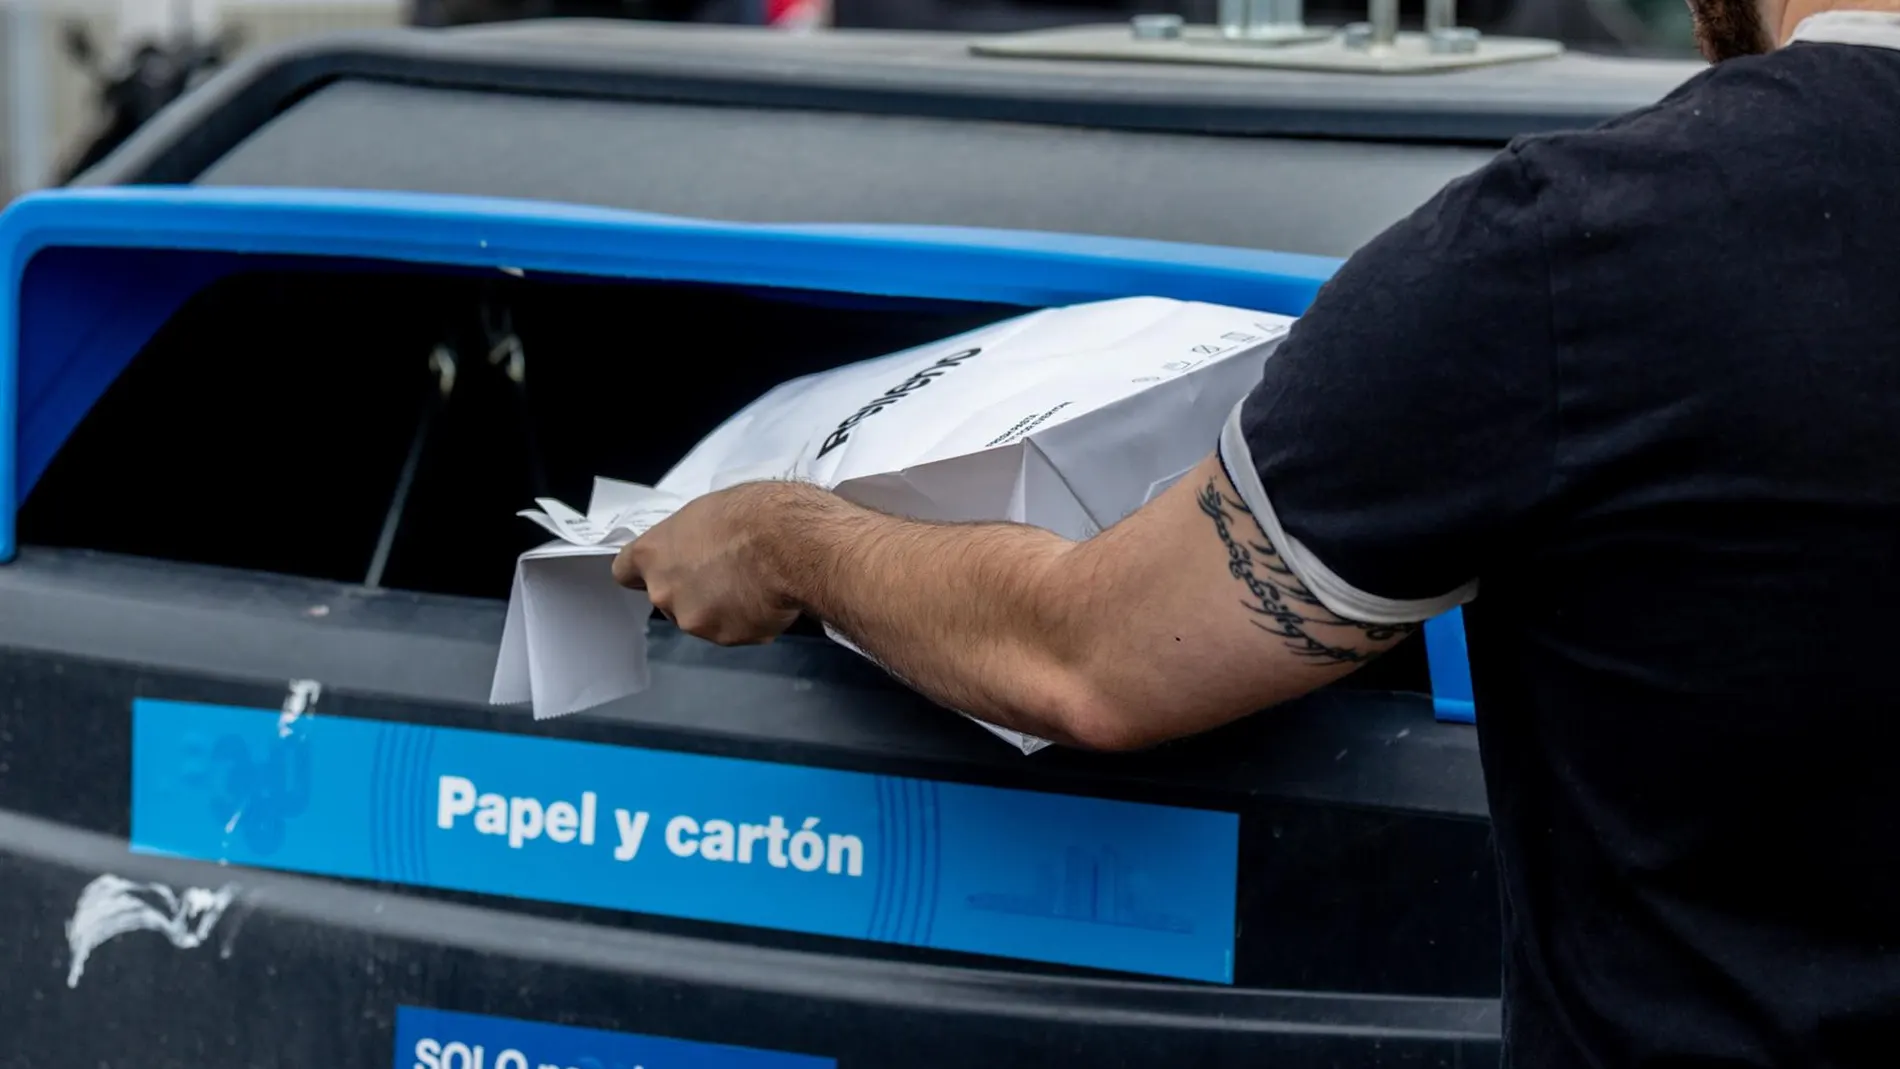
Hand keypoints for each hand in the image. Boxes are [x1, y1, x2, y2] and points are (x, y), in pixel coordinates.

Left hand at [612, 483, 803, 645]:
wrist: (789, 544)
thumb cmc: (749, 514)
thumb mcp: (707, 512)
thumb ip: (688, 540)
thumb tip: (697, 549)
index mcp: (652, 555)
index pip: (625, 572)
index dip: (646, 570)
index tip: (664, 566)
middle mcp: (664, 593)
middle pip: (668, 598)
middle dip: (691, 589)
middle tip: (725, 569)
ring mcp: (694, 620)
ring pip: (702, 617)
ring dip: (721, 606)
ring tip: (754, 582)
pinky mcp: (727, 638)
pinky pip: (735, 629)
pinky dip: (748, 618)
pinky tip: (768, 597)